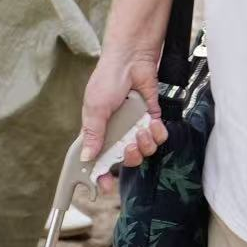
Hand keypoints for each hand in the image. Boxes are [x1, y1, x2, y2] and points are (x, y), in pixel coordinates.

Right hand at [80, 46, 165, 188]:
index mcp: (98, 130)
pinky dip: (158, 133)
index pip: (97, 158)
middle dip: (130, 157)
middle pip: (124, 158)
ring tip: (142, 131)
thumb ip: (93, 133)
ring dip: (145, 144)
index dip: (100, 174)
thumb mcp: (95, 107)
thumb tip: (88, 157)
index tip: (103, 186)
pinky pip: (158, 137)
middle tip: (129, 147)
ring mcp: (134, 125)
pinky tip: (153, 124)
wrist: (132, 60)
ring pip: (144, 150)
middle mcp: (117, 131)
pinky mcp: (151, 118)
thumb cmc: (107, 80)